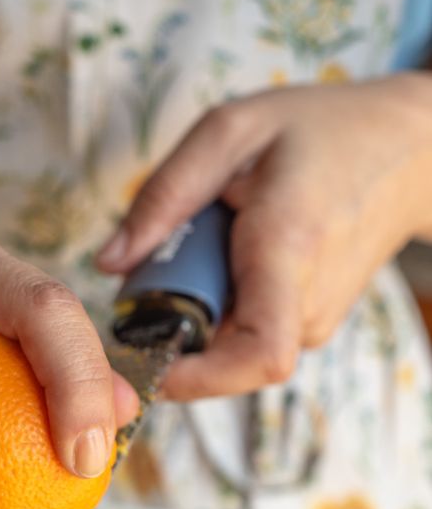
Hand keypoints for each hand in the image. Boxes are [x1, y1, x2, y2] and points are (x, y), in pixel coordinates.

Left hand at [96, 73, 431, 399]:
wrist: (410, 149)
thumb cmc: (320, 130)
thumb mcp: (230, 130)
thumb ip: (163, 195)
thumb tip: (107, 264)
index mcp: (289, 250)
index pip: (256, 356)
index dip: (196, 378)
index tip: (145, 359)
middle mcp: (309, 301)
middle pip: (225, 359)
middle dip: (175, 329)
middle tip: (163, 266)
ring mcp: (316, 319)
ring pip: (231, 348)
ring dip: (199, 312)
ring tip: (210, 246)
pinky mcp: (311, 324)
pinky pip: (246, 334)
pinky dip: (222, 306)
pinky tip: (230, 257)